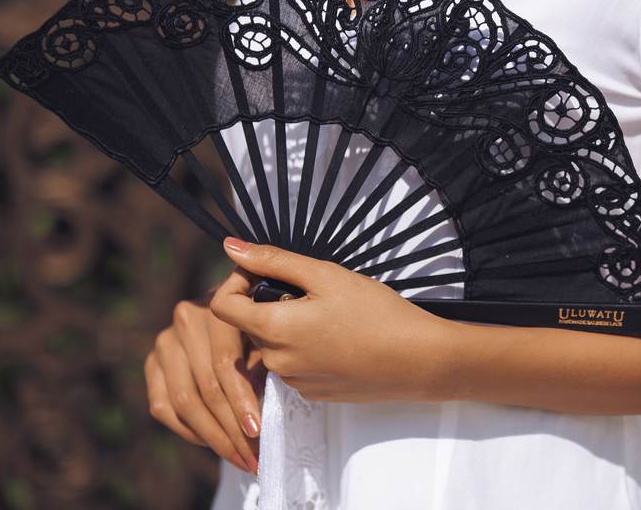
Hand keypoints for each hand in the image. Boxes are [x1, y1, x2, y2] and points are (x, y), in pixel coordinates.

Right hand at [144, 284, 266, 473]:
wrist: (236, 308)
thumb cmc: (262, 325)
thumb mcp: (269, 337)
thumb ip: (264, 365)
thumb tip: (260, 417)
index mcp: (216, 306)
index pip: (224, 364)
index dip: (240, 401)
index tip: (257, 432)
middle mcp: (184, 320)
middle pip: (205, 387)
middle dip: (231, 429)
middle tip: (252, 458)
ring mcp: (164, 342)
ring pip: (183, 401)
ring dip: (213, 437)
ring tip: (239, 458)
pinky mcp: (152, 364)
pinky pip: (164, 407)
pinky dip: (190, 430)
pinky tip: (215, 443)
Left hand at [209, 238, 457, 402]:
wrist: (417, 361)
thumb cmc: (375, 313)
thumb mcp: (325, 275)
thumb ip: (274, 260)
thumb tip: (230, 247)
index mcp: (273, 330)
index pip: (222, 305)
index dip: (238, 281)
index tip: (267, 271)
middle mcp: (275, 362)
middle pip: (251, 324)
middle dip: (271, 302)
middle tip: (312, 288)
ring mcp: (294, 381)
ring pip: (274, 344)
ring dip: (289, 325)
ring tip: (332, 314)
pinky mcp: (313, 393)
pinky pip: (294, 364)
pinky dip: (307, 347)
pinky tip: (340, 337)